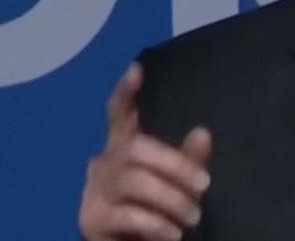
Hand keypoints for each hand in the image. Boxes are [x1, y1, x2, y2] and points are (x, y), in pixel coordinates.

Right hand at [79, 63, 211, 240]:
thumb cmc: (160, 212)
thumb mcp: (181, 186)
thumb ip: (190, 161)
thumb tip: (202, 133)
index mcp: (126, 148)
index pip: (120, 114)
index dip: (126, 94)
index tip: (137, 70)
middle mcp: (105, 163)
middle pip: (135, 148)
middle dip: (175, 166)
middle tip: (203, 186)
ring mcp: (94, 191)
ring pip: (133, 182)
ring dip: (171, 199)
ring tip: (192, 218)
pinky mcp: (91, 220)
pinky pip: (126, 215)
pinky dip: (156, 224)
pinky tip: (172, 233)